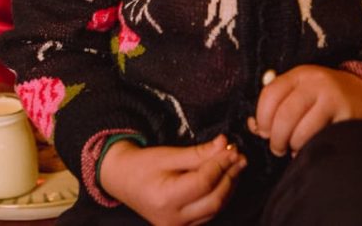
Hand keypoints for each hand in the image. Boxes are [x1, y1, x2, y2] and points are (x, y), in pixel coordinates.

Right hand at [99, 135, 245, 225]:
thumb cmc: (141, 165)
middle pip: (214, 200)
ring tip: (235, 166)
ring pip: (215, 209)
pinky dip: (220, 196)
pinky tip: (224, 180)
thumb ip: (197, 153)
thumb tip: (224, 144)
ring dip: (228, 187)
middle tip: (240, 157)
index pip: (204, 182)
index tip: (232, 148)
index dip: (221, 164)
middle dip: (230, 177)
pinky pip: (209, 214)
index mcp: (165, 198)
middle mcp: (173, 219)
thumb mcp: (167, 154)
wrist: (121, 180)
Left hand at [249, 65, 361, 156]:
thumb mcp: (301, 91)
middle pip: (284, 115)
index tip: (263, 132)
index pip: (270, 94)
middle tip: (277, 148)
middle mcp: (316, 82)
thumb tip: (254, 127)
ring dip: (293, 146)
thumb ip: (277, 105)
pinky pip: (322, 138)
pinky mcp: (349, 117)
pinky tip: (311, 148)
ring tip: (294, 149)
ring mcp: (334, 98)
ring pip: (302, 130)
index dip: (262, 118)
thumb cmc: (324, 97)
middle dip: (276, 138)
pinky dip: (311, 148)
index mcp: (299, 74)